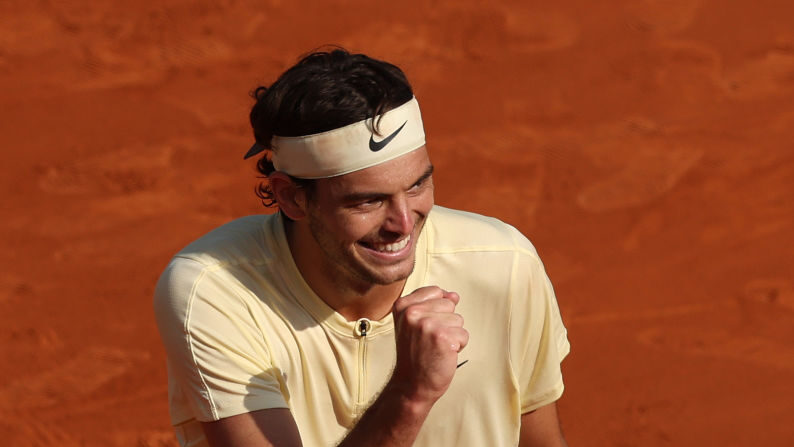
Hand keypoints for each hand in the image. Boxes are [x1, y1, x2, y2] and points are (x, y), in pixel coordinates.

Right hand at [391, 286, 468, 404]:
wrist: (411, 384)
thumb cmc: (415, 354)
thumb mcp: (413, 323)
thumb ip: (431, 304)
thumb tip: (454, 296)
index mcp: (402, 305)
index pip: (436, 291)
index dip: (437, 310)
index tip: (424, 328)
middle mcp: (412, 312)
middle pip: (449, 304)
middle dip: (446, 322)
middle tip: (429, 340)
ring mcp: (427, 324)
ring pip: (458, 320)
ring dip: (452, 335)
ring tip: (435, 348)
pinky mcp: (443, 337)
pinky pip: (464, 335)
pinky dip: (458, 346)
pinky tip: (443, 355)